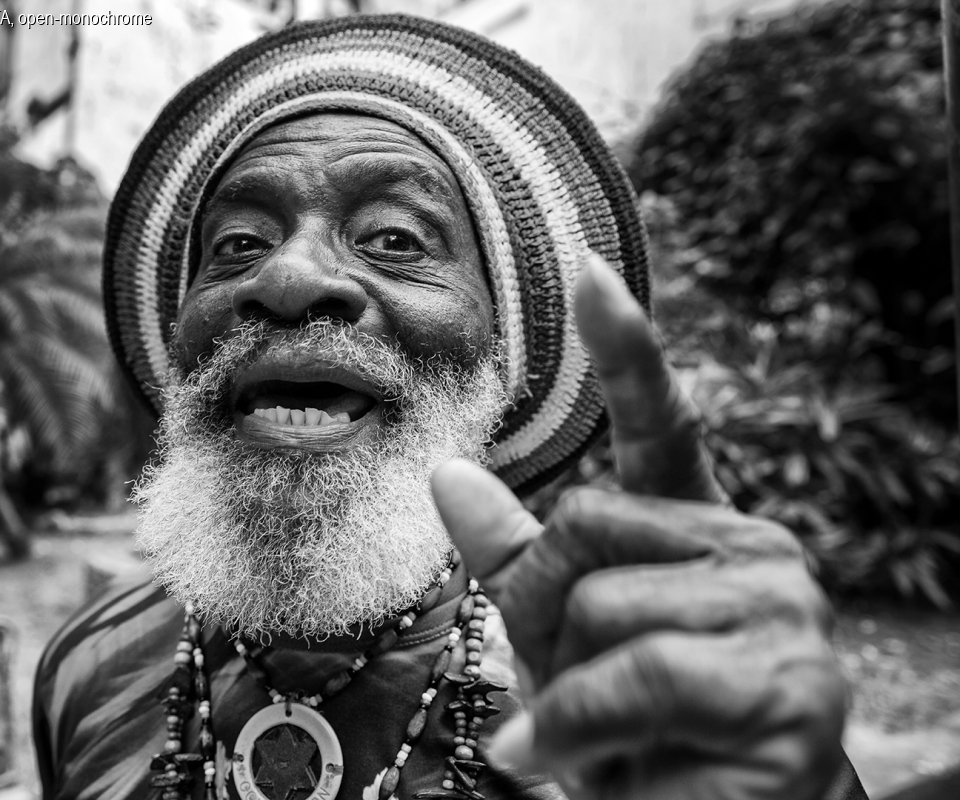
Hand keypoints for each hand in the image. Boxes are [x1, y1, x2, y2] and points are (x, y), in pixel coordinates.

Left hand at [431, 254, 846, 799]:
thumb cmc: (634, 733)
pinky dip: (578, 729)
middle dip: (539, 617)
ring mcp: (782, 618)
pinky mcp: (788, 690)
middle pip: (582, 529)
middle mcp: (756, 554)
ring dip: (562, 692)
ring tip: (588, 739)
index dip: (624, 348)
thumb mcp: (560, 639)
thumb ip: (518, 557)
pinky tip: (587, 767)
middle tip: (560, 690)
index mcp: (700, 532)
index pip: (663, 426)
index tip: (586, 266)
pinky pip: (633, 673)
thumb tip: (445, 472)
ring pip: (599, 604)